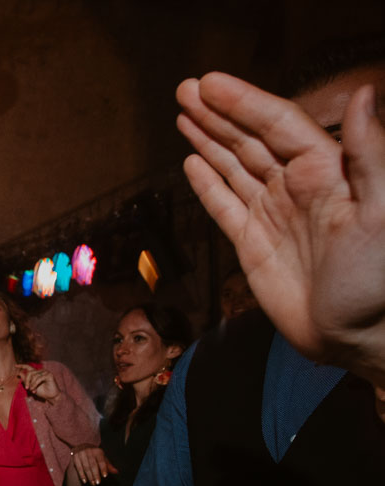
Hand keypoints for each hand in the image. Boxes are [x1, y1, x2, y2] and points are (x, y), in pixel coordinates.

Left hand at [18, 364, 59, 400]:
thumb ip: (26, 380)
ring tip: (32, 391)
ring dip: (31, 384)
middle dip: (26, 381)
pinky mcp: (49, 375)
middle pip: (30, 372)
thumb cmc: (42, 391)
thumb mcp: (31, 386)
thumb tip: (19, 374)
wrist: (50, 396)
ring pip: (34, 376)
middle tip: (26, 388)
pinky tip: (34, 390)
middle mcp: (41, 371)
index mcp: (37, 373)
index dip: (22, 366)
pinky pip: (39, 378)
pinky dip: (35, 384)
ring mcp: (46, 372)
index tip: (15, 366)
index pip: (28, 367)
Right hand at [70, 445, 115, 484]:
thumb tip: (116, 472)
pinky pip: (79, 468)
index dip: (103, 469)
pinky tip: (85, 481)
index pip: (101, 461)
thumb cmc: (95, 455)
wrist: (82, 446)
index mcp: (98, 451)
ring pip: (86, 467)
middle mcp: (89, 452)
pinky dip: (82, 475)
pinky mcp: (75, 457)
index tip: (105, 476)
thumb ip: (109, 465)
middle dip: (95, 475)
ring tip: (93, 483)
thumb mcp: (102, 458)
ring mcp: (81, 454)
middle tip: (98, 483)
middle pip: (93, 465)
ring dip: (89, 477)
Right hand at [176, 73, 384, 383]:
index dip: (243, 102)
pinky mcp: (252, 245)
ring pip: (234, 166)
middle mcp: (297, 187)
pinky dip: (207, 183)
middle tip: (186, 88)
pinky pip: (223, 206)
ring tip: (183, 112)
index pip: (278, 125)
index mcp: (327, 172)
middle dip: (218, 112)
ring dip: (209, 138)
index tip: (211, 84)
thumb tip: (363, 95)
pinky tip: (191, 162)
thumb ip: (371, 154)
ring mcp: (272, 214)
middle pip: (249, 139)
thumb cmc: (377, 281)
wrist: (356, 338)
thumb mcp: (382, 213)